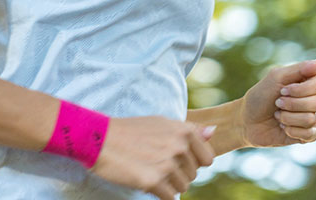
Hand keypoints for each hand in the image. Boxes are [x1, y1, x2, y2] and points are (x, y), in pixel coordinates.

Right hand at [89, 116, 214, 199]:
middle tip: (156, 162)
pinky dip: (159, 193)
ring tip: (150, 169)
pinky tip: (145, 179)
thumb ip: (189, 129)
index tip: (177, 159)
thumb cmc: (131, 131)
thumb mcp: (161, 123)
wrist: (101, 139)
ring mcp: (167, 164)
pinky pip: (169, 197)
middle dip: (178, 173)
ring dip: (168, 184)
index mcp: (183, 130)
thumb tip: (213, 132)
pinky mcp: (154, 181)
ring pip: (182, 187)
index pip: (207, 158)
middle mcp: (178, 146)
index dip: (193, 162)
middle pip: (193, 174)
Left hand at [239, 57, 315, 147]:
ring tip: (278, 115)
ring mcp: (314, 118)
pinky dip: (291, 130)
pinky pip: (310, 134)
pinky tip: (283, 127)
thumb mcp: (276, 77)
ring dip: (288, 117)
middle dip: (293, 104)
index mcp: (308, 83)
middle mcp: (315, 100)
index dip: (301, 89)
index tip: (282, 90)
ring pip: (312, 119)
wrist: (248, 121)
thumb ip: (300, 69)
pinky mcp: (310, 135)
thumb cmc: (261, 96)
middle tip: (277, 103)